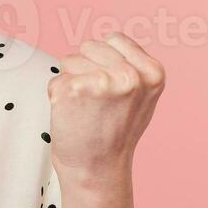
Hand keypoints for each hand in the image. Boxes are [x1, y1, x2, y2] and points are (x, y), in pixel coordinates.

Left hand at [46, 31, 164, 179]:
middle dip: (85, 69)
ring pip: (69, 60)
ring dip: (70, 81)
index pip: (113, 38)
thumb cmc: (115, 133)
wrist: (96, 170)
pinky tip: (71, 115)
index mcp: (152, 72)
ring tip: (84, 110)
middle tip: (94, 103)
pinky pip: (55, 79)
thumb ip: (132, 66)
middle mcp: (130, 75)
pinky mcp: (73, 89)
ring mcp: (101, 81)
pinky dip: (57, 95)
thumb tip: (109, 37)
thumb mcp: (141, 96)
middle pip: (88, 46)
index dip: (103, 61)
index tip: (109, 91)